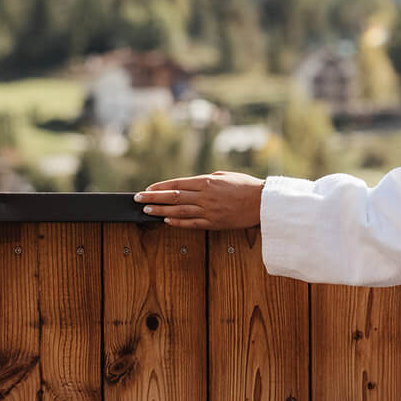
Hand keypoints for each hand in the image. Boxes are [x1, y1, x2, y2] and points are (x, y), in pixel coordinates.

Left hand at [135, 171, 265, 228]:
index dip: (160, 187)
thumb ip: (206, 180)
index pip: (177, 184)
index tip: (147, 188)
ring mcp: (208, 211)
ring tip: (147, 210)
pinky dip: (178, 222)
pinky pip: (192, 223)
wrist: (262, 202)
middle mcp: (205, 196)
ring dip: (161, 211)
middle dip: (153, 197)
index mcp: (207, 182)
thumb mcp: (224, 176)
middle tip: (138, 198)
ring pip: (179, 211)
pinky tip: (167, 221)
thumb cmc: (246, 186)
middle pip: (173, 197)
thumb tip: (190, 185)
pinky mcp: (214, 223)